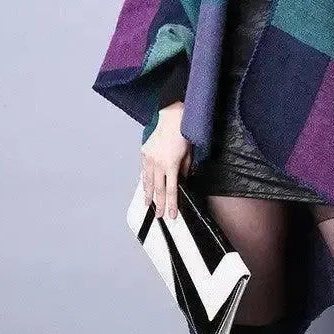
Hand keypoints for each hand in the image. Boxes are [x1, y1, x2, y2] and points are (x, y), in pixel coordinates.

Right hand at [139, 102, 192, 219]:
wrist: (172, 117)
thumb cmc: (183, 134)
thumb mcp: (189, 154)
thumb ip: (186, 169)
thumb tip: (183, 180)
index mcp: (171, 165)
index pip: (171, 190)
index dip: (171, 204)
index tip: (171, 215)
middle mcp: (158, 164)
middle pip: (158, 189)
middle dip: (159, 204)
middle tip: (159, 215)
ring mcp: (149, 158)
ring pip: (148, 182)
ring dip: (149, 195)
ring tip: (148, 205)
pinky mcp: (144, 153)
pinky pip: (144, 170)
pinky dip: (145, 180)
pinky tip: (145, 187)